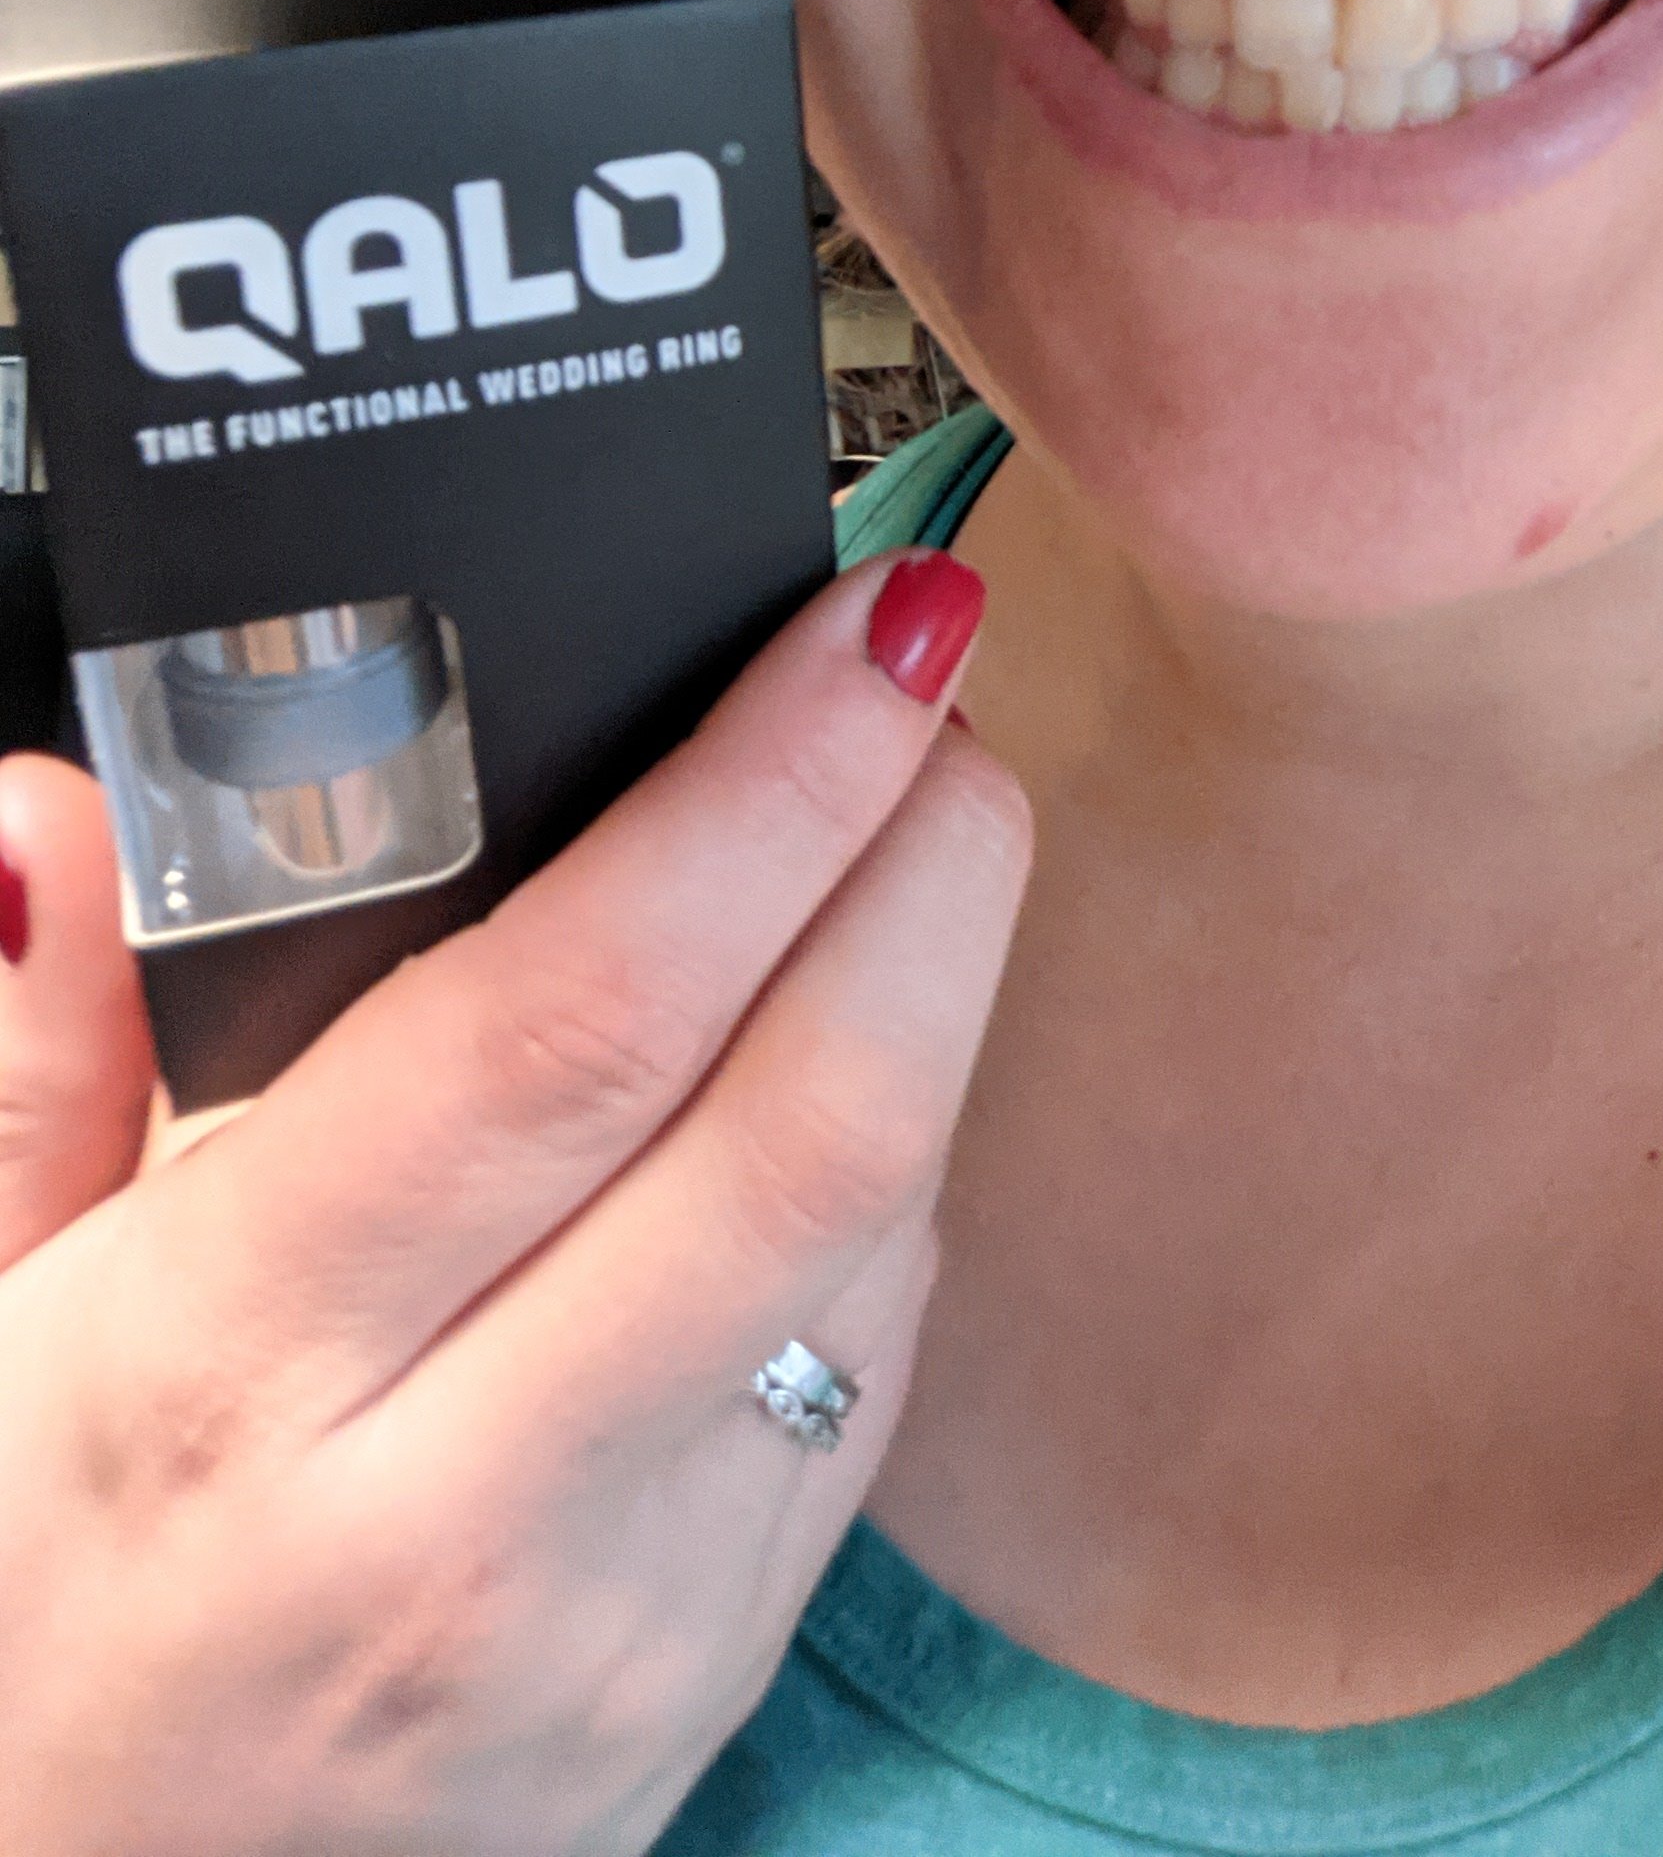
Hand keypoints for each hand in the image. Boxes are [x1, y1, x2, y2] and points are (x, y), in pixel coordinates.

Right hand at [0, 551, 1026, 1856]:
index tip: (869, 628)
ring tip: (896, 823)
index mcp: (227, 1383)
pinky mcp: (725, 1664)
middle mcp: (461, 1509)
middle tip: (940, 678)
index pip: (569, 1030)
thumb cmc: (9, 1619)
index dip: (758, 798)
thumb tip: (51, 815)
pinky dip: (891, 1173)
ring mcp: (630, 1612)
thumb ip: (19, 1059)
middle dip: (927, 857)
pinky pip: (872, 1364)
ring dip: (934, 991)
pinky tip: (833, 1059)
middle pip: (811, 1118)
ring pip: (882, 1234)